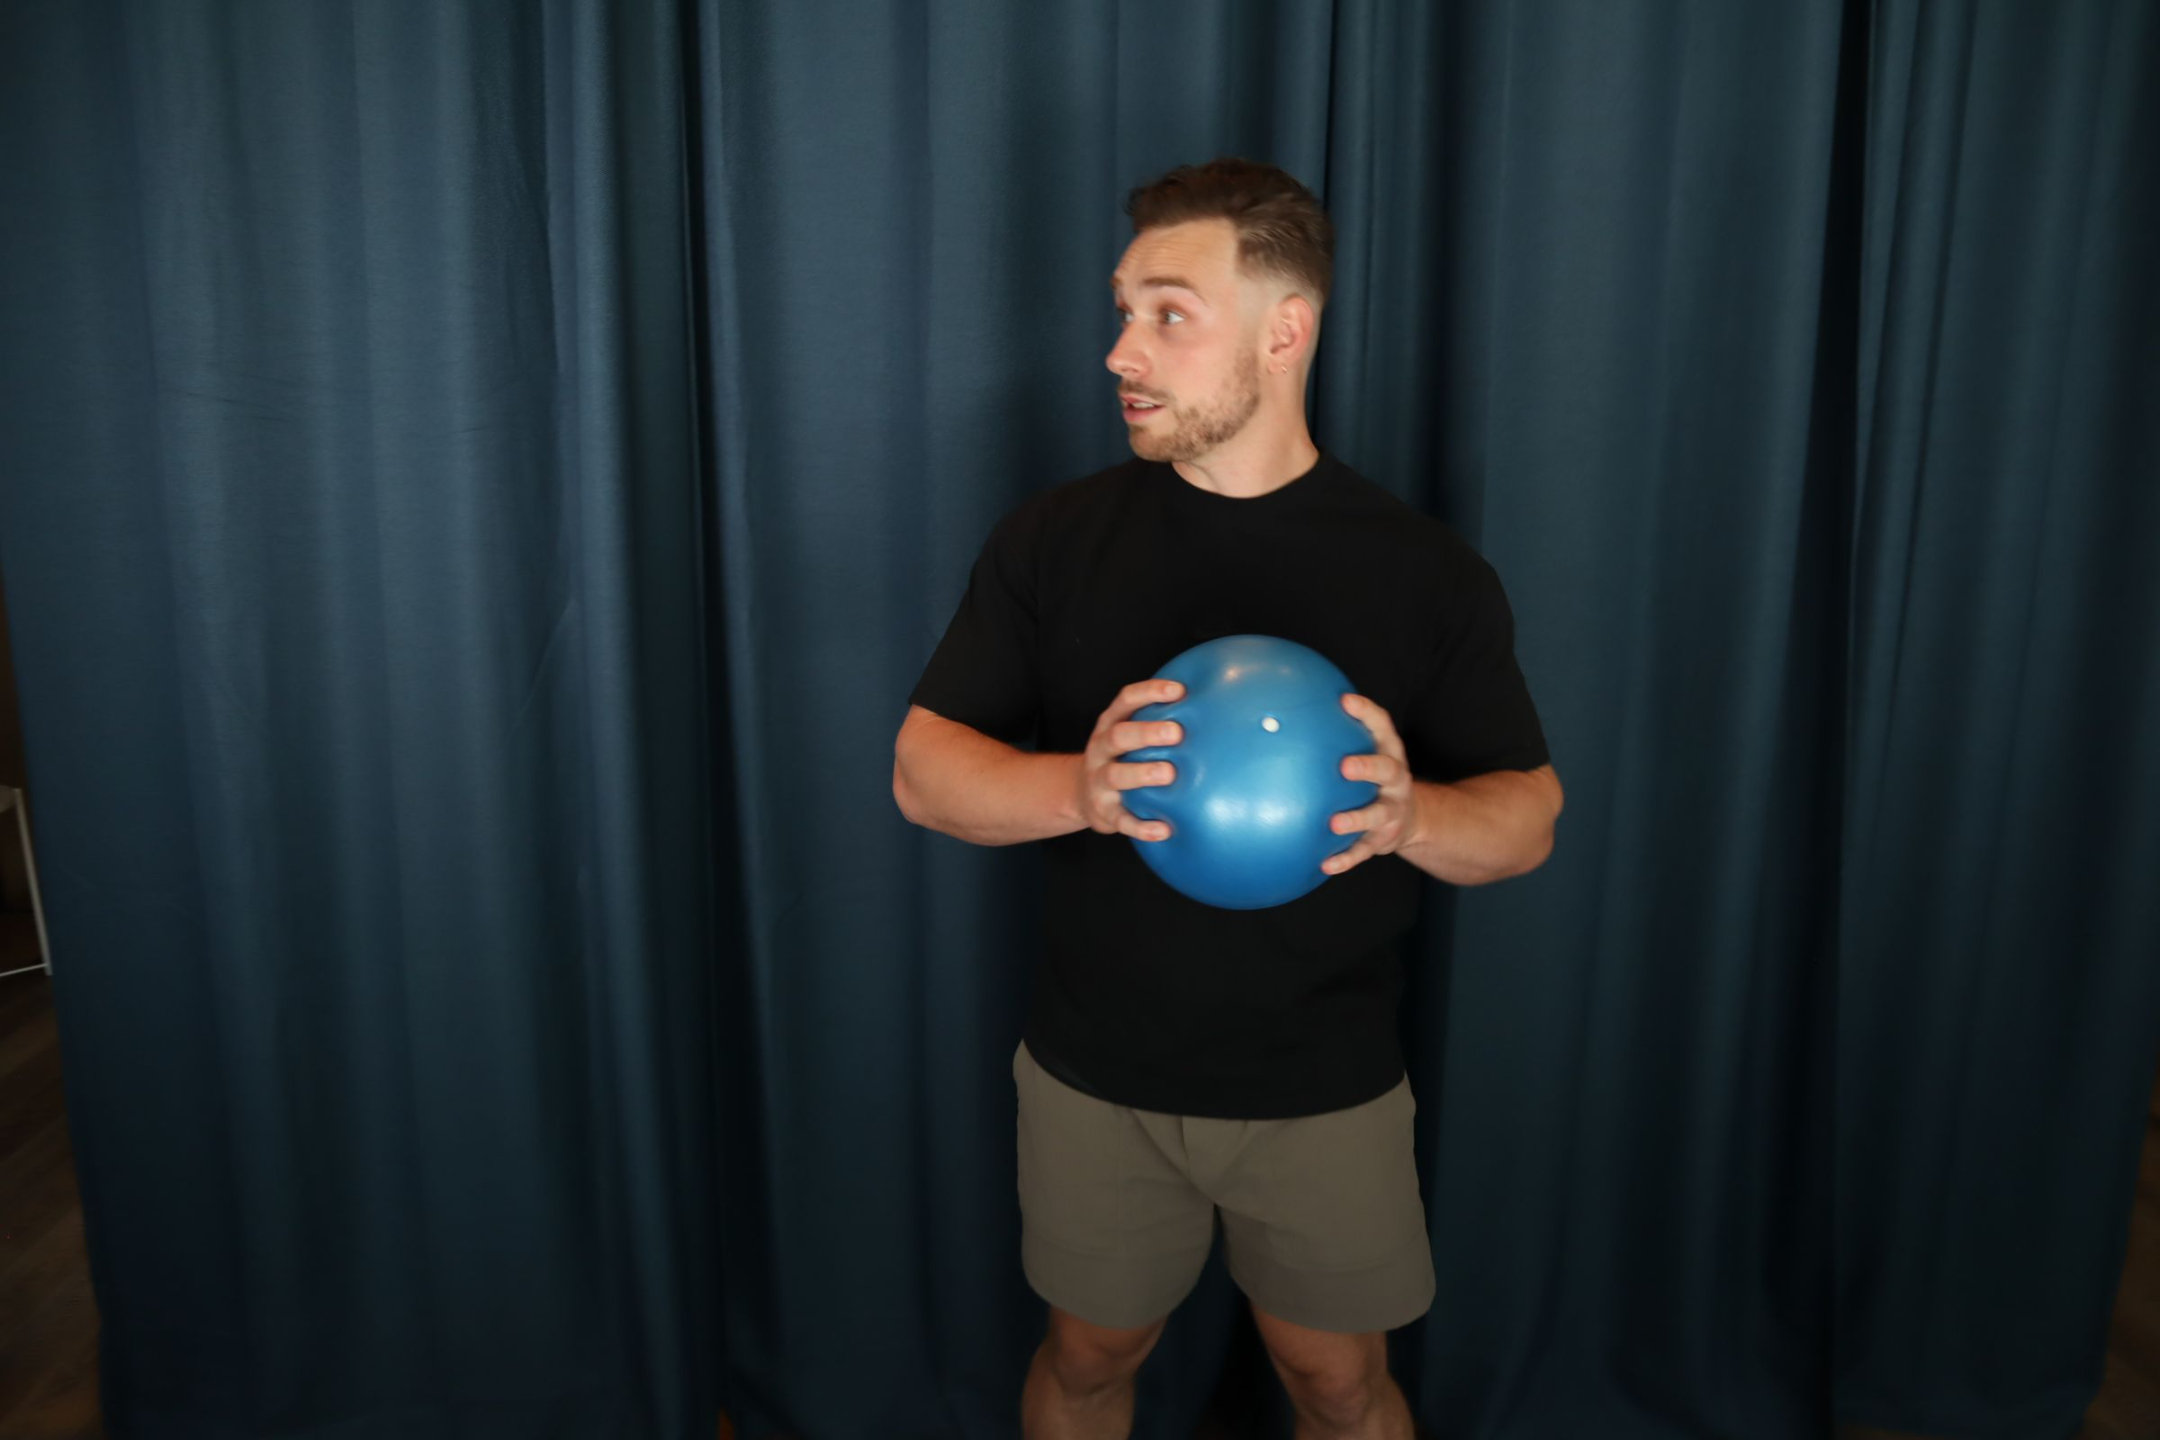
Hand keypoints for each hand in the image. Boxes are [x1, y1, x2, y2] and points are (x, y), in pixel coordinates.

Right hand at [1078, 679, 1185, 841]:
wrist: (1081, 794)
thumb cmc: (1121, 758)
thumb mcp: (1129, 736)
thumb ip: (1157, 722)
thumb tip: (1213, 707)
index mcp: (1110, 724)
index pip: (1126, 700)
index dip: (1149, 692)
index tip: (1178, 690)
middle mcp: (1100, 749)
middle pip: (1118, 736)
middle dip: (1146, 733)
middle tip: (1176, 733)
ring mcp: (1098, 781)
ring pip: (1115, 775)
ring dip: (1141, 773)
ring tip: (1169, 774)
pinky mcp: (1103, 812)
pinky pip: (1121, 820)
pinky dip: (1141, 826)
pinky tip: (1164, 829)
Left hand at [1322, 693, 1418, 875]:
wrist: (1413, 818)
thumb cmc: (1375, 778)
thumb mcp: (1369, 752)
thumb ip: (1339, 736)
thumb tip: (1285, 715)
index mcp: (1390, 753)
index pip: (1383, 726)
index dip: (1367, 712)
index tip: (1345, 700)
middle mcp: (1396, 780)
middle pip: (1387, 770)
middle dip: (1368, 767)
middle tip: (1345, 766)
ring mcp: (1392, 811)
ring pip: (1377, 815)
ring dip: (1357, 819)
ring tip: (1335, 823)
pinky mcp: (1383, 839)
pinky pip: (1363, 851)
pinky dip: (1346, 859)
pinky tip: (1325, 864)